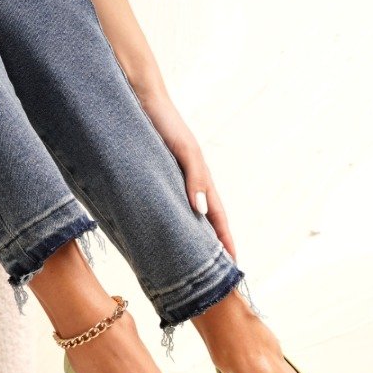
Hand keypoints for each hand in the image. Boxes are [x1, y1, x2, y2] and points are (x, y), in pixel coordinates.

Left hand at [139, 92, 236, 260]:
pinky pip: (167, 209)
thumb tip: (200, 211)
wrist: (139, 99)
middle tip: (215, 273)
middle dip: (212, 246)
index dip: (225, 241)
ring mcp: (173, 183)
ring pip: (187, 218)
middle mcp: (189, 185)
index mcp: (201, 180)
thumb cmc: (164, 122)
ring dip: (192, 239)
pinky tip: (164, 236)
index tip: (232, 264)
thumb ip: (194, 177)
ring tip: (192, 263)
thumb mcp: (184, 150)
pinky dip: (171, 225)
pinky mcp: (155, 180)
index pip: (218, 218)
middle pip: (206, 222)